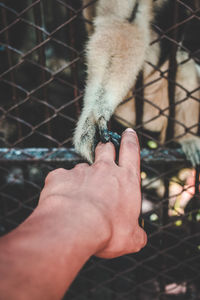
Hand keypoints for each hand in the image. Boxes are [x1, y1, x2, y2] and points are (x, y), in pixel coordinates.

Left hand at [39, 128, 146, 258]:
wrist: (74, 227)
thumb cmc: (108, 232)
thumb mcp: (131, 239)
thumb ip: (137, 234)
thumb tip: (140, 238)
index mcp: (125, 180)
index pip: (131, 151)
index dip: (130, 140)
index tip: (128, 132)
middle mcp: (104, 170)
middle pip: (106, 149)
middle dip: (106, 147)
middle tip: (104, 148)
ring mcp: (80, 171)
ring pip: (82, 167)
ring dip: (82, 176)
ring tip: (79, 195)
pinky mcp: (60, 176)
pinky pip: (61, 178)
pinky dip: (62, 187)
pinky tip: (61, 201)